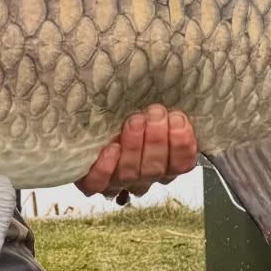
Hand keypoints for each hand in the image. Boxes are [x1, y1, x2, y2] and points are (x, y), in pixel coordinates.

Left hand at [76, 105, 197, 200]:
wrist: (87, 122)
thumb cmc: (126, 112)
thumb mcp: (148, 107)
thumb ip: (163, 110)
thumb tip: (183, 88)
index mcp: (165, 162)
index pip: (182, 164)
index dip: (182, 145)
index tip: (177, 119)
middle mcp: (143, 176)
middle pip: (155, 169)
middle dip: (157, 140)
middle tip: (155, 113)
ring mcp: (117, 181)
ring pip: (130, 174)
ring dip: (135, 146)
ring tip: (135, 121)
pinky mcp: (92, 182)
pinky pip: (99, 182)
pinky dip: (106, 167)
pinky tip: (112, 148)